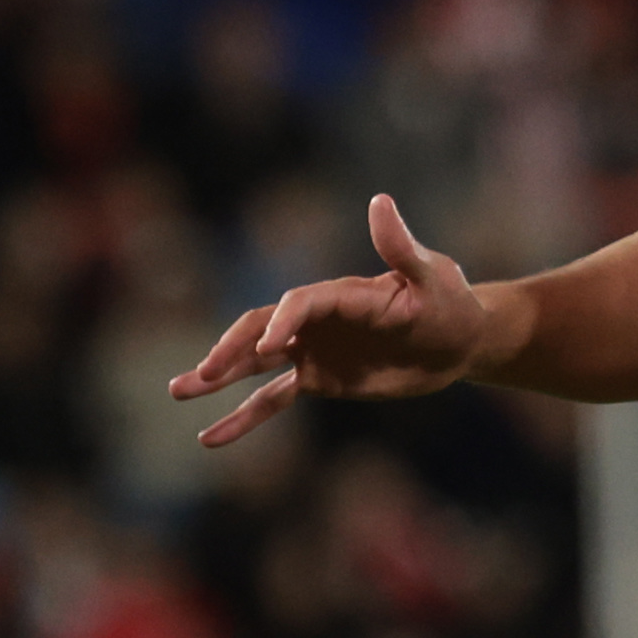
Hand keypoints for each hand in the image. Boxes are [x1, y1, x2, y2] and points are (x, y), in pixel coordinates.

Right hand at [168, 193, 512, 447]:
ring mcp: (311, 350)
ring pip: (254, 364)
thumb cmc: (449, 301)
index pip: (301, 303)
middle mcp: (315, 320)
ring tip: (179, 391)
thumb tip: (380, 202)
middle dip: (231, 351)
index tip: (275, 347)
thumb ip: (400, 247)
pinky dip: (244, 417)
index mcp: (339, 294)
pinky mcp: (317, 379)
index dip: (285, 322)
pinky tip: (212, 436)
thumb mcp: (433, 275)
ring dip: (219, 377)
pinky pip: (272, 399)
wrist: (458, 339)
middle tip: (203, 372)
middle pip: (260, 331)